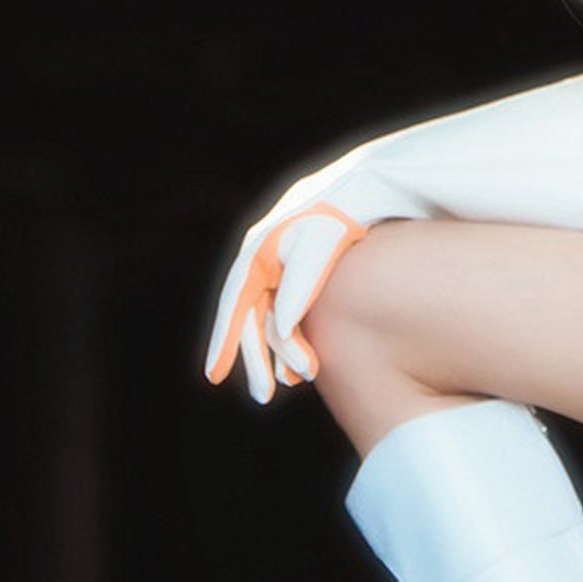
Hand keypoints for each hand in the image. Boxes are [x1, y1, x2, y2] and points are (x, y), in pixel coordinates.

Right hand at [204, 155, 421, 404]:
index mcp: (258, 251)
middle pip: (252, 317)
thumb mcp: (321, 248)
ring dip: (276, 352)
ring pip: (271, 317)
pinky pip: (287, 311)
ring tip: (283, 386)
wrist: (368, 185)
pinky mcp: (301, 270)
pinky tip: (301, 364)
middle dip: (255, 359)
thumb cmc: (344, 215)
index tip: (214, 376)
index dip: (224, 341)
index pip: (235, 304)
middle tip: (261, 397)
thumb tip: (282, 328)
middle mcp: (263, 259)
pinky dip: (292, 338)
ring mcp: (281, 265)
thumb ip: (301, 286)